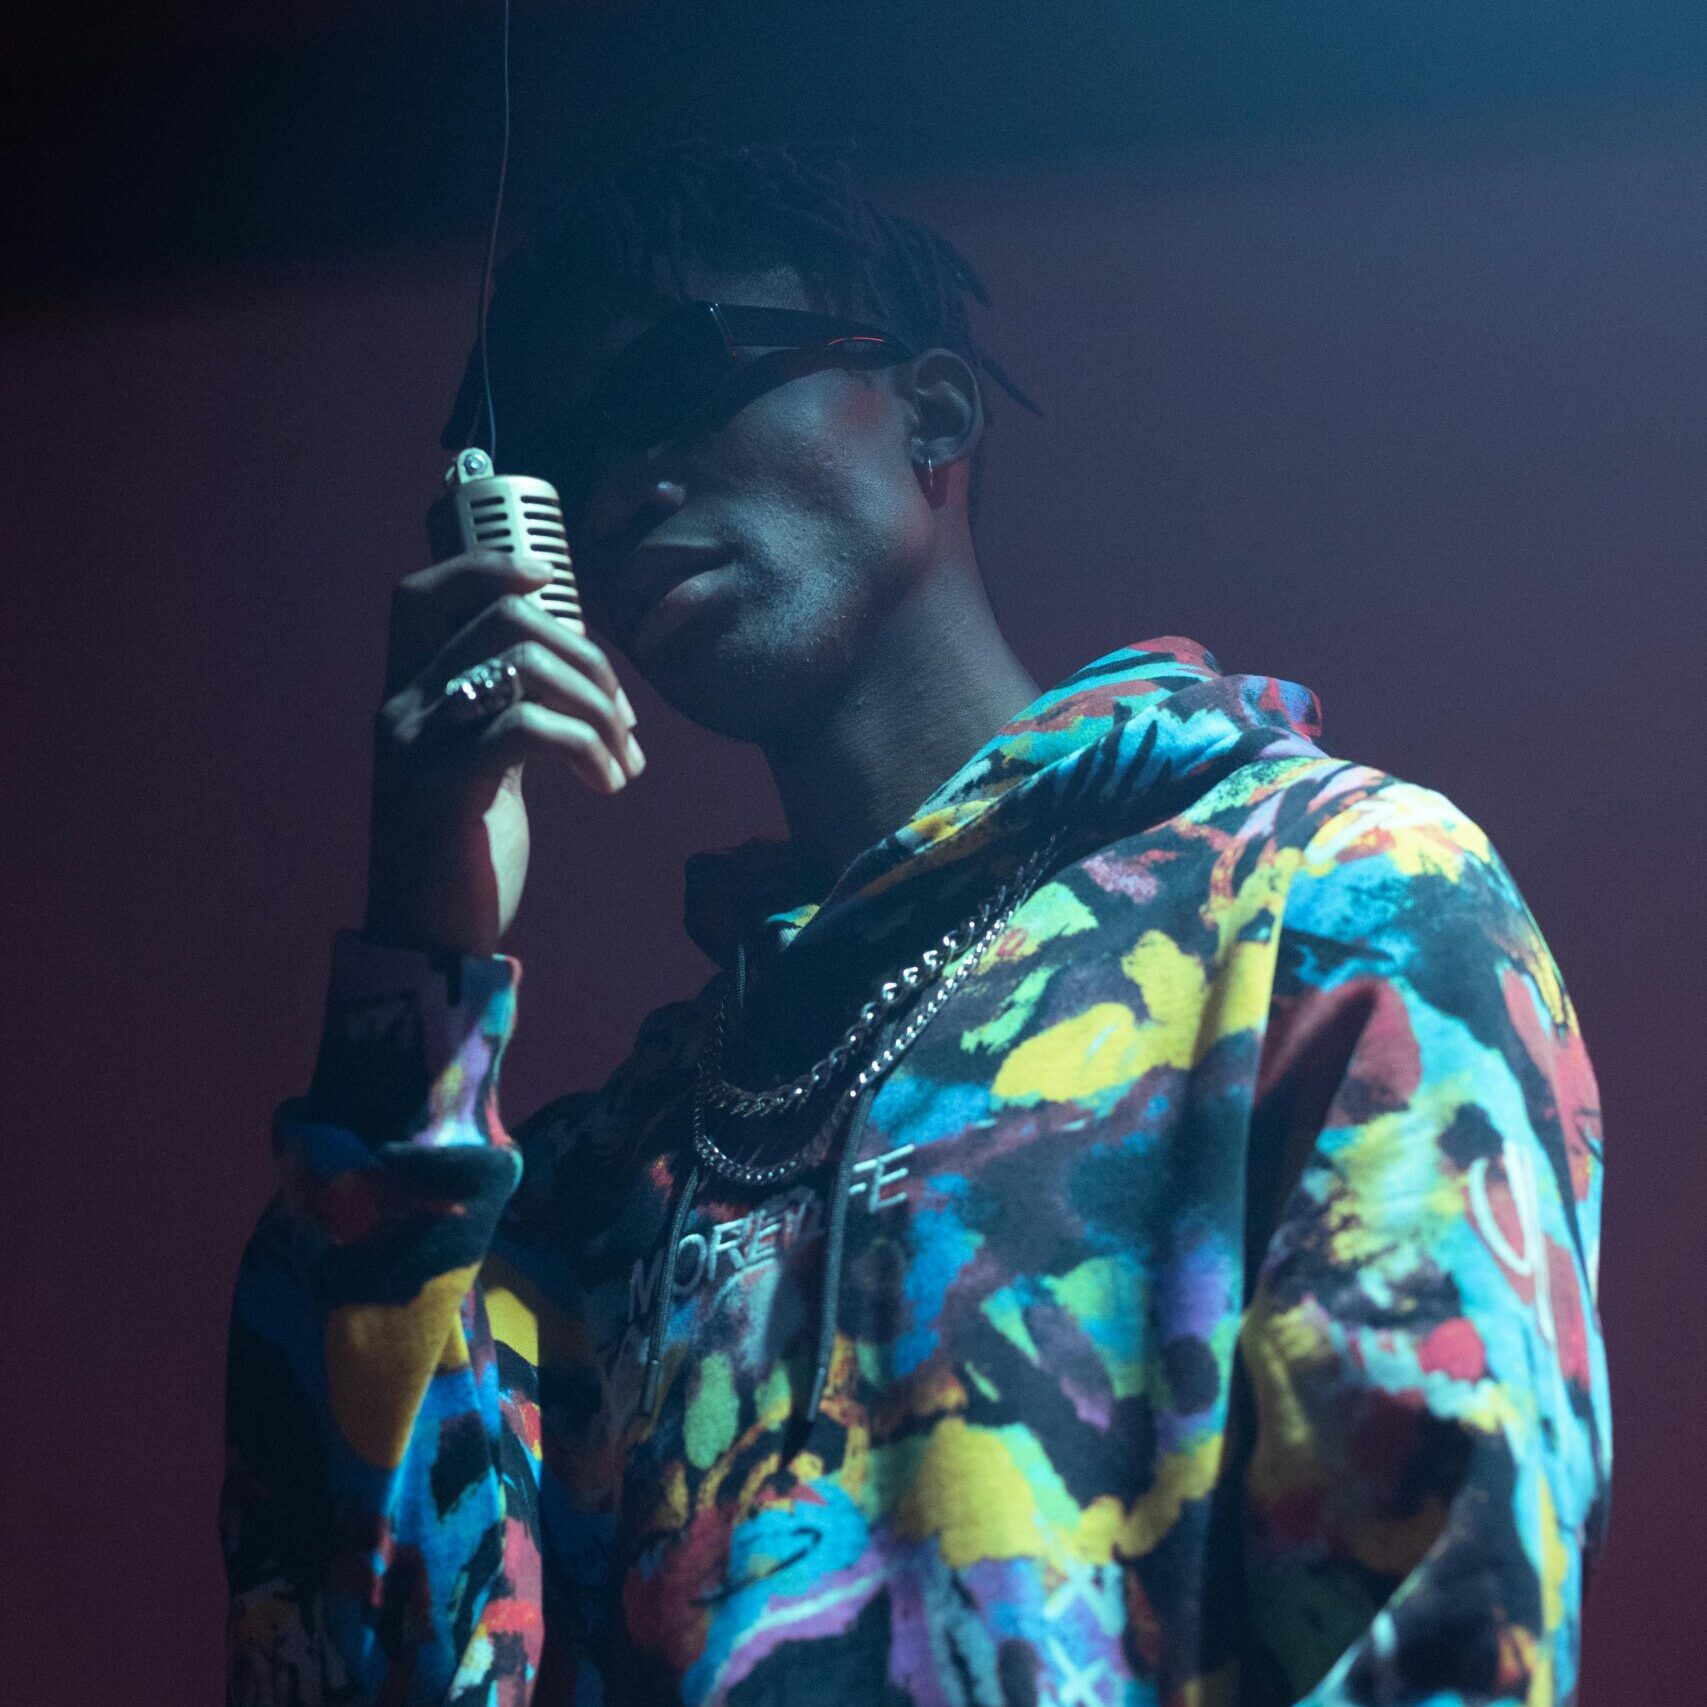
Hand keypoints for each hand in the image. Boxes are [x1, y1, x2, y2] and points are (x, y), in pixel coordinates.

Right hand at [361, 550, 644, 959]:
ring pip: (524, 663)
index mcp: (408, 692)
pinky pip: (529, 727)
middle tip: (626, 720)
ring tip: (623, 759)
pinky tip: (608, 785)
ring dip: (598, 706)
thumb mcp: (483, 764)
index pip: (423, 593)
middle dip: (588, 657)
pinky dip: (587, 748)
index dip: (488, 567)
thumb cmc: (465, 851)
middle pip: (504, 618)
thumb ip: (506, 709)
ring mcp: (416, 743)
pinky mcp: (443, 787)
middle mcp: (402, 704)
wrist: (429, 939)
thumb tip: (578, 664)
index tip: (552, 585)